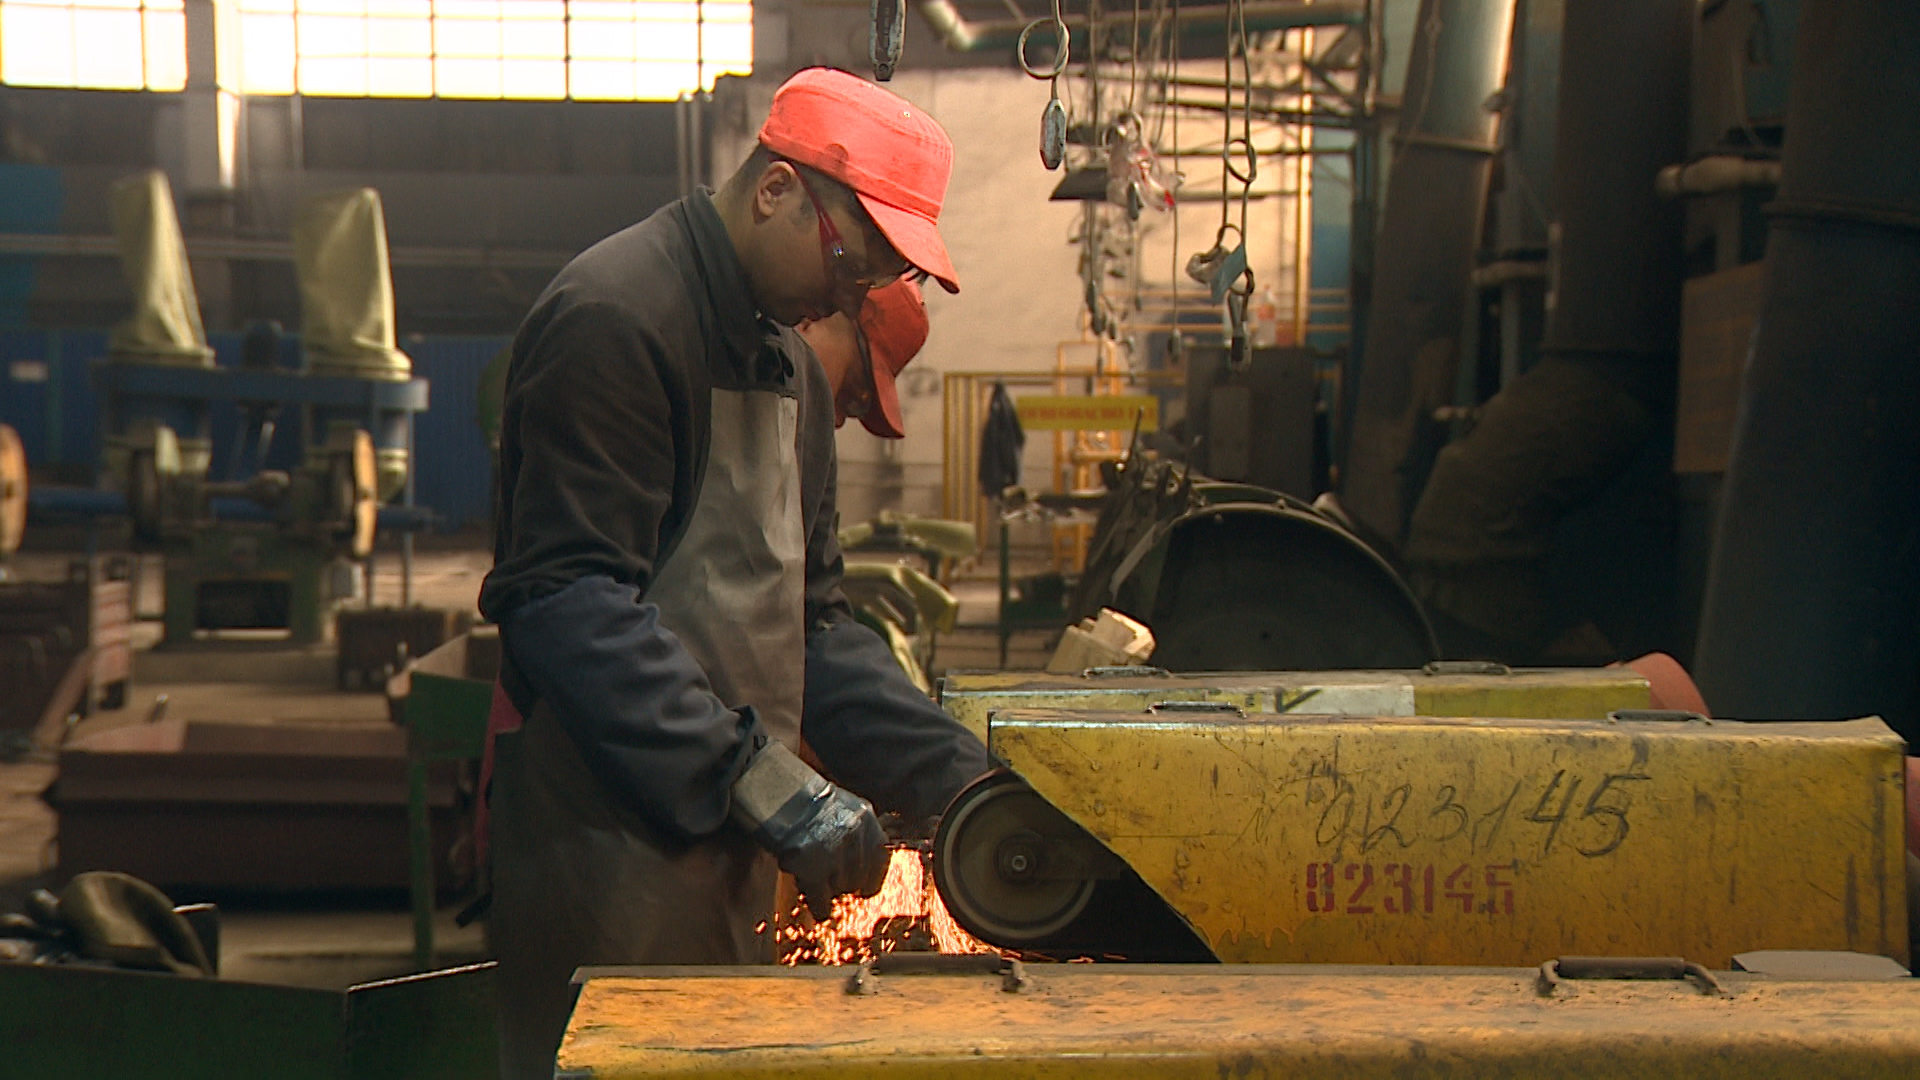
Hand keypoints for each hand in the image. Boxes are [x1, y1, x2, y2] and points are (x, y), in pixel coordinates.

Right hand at [731, 742, 890, 919]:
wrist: (770, 789)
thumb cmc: (799, 796)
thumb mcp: (840, 805)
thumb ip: (855, 831)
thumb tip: (859, 862)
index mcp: (865, 817)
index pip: (880, 860)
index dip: (868, 875)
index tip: (860, 884)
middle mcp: (854, 835)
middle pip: (859, 878)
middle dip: (844, 882)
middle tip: (827, 878)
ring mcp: (834, 852)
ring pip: (841, 890)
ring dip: (829, 889)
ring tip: (813, 878)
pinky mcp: (811, 868)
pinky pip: (822, 902)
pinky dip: (819, 906)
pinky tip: (814, 903)